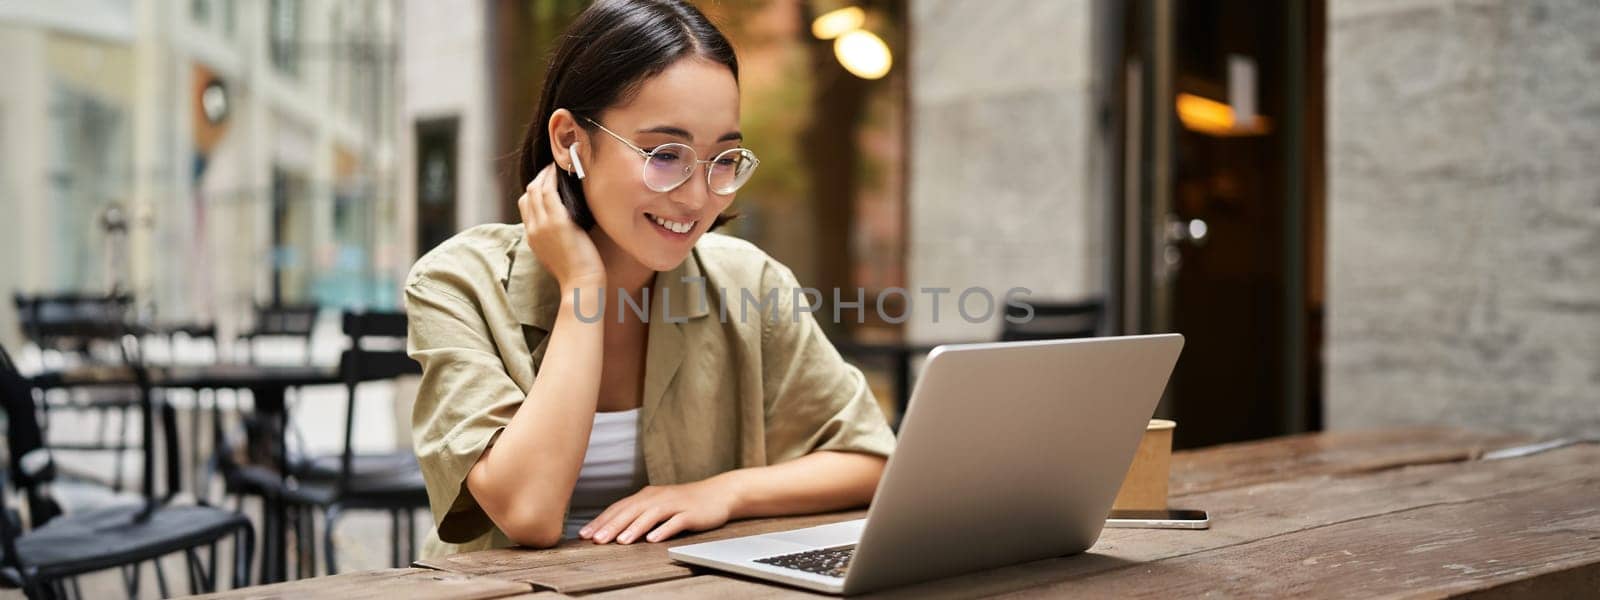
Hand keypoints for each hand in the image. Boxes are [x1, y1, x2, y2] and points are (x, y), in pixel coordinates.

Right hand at [518, 163, 604, 289]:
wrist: (581, 284)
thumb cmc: (577, 273)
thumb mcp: (557, 254)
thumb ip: (553, 238)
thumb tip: (562, 226)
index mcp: (532, 237)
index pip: (525, 205)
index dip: (534, 190)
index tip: (546, 181)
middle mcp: (533, 229)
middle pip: (528, 194)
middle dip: (539, 178)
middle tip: (553, 169)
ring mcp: (543, 224)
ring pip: (537, 189)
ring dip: (546, 174)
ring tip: (558, 165)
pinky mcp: (557, 221)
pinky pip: (550, 191)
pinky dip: (553, 177)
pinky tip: (562, 170)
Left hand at [579, 480, 735, 543]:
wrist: (719, 493)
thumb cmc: (686, 502)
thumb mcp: (659, 505)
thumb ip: (639, 514)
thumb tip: (615, 529)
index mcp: (647, 496)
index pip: (619, 508)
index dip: (601, 520)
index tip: (585, 534)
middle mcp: (658, 497)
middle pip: (631, 511)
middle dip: (612, 526)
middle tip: (596, 540)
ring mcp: (675, 504)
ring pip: (650, 515)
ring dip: (634, 528)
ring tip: (620, 541)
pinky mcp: (690, 513)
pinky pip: (675, 521)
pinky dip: (663, 530)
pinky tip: (653, 539)